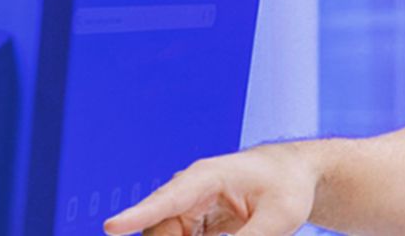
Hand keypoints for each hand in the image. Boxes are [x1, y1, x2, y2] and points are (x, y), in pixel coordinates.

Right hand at [103, 144, 318, 235]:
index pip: (167, 198)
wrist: (292, 174)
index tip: (112, 227)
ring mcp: (188, 209)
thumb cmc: (287, 185)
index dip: (138, 214)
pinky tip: (222, 235)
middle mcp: (189, 191)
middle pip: (160, 230)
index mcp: (208, 177)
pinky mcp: (192, 225)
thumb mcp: (279, 218)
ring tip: (230, 231)